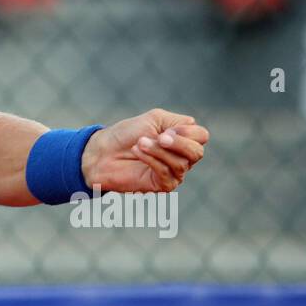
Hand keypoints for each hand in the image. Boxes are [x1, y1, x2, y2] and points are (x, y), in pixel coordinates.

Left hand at [80, 109, 208, 192]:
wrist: (103, 151)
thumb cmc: (127, 134)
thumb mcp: (154, 119)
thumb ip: (176, 121)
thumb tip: (192, 129)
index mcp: (182, 139)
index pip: (201, 136)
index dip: (188, 132)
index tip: (166, 129)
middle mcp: (182, 157)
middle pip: (197, 153)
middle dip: (179, 143)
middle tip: (160, 137)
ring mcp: (174, 173)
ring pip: (181, 163)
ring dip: (158, 150)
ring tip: (139, 143)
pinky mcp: (163, 185)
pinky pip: (167, 173)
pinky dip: (152, 160)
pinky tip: (138, 151)